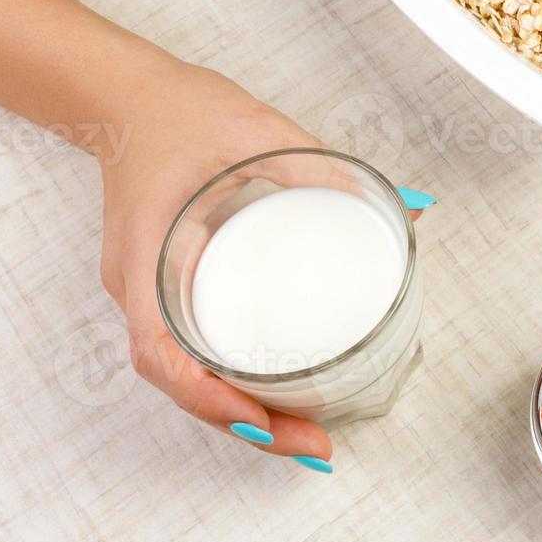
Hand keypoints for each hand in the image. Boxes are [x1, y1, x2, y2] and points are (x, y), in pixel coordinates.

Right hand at [97, 59, 350, 468]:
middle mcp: (140, 288)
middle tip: (315, 445)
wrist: (131, 97)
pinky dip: (233, 384)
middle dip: (246, 424)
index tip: (263, 419)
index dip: (210, 398)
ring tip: (306, 436)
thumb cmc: (184, 113)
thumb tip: (409, 211)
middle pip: (182, 383)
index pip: (160, 353)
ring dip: (242, 413)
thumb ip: (328, 168)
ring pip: (188, 377)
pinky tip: (278, 399)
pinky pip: (195, 351)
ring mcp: (150, 293)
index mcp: (147, 257)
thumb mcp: (260, 132)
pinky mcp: (168, 289)